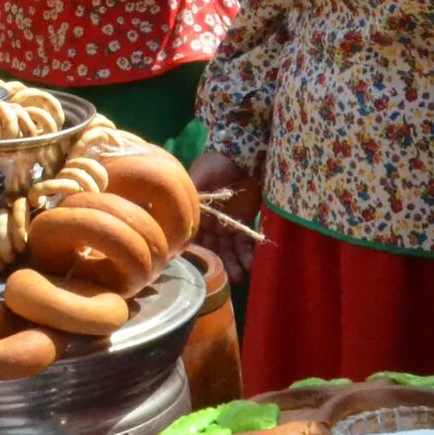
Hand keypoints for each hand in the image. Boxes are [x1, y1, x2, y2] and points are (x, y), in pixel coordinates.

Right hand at [188, 150, 259, 281]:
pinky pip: (245, 242)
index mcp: (194, 216)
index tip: (202, 269)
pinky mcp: (244, 223)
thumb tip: (181, 213)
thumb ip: (193, 196)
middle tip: (229, 279)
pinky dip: (248, 253)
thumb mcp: (199, 177)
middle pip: (212, 250)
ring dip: (235, 264)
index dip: (197, 255)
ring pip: (229, 250)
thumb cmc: (214, 164)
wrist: (240, 155)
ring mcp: (226, 226)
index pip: (192, 240)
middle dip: (220, 265)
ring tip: (242, 277)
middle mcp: (208, 225)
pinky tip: (252, 264)